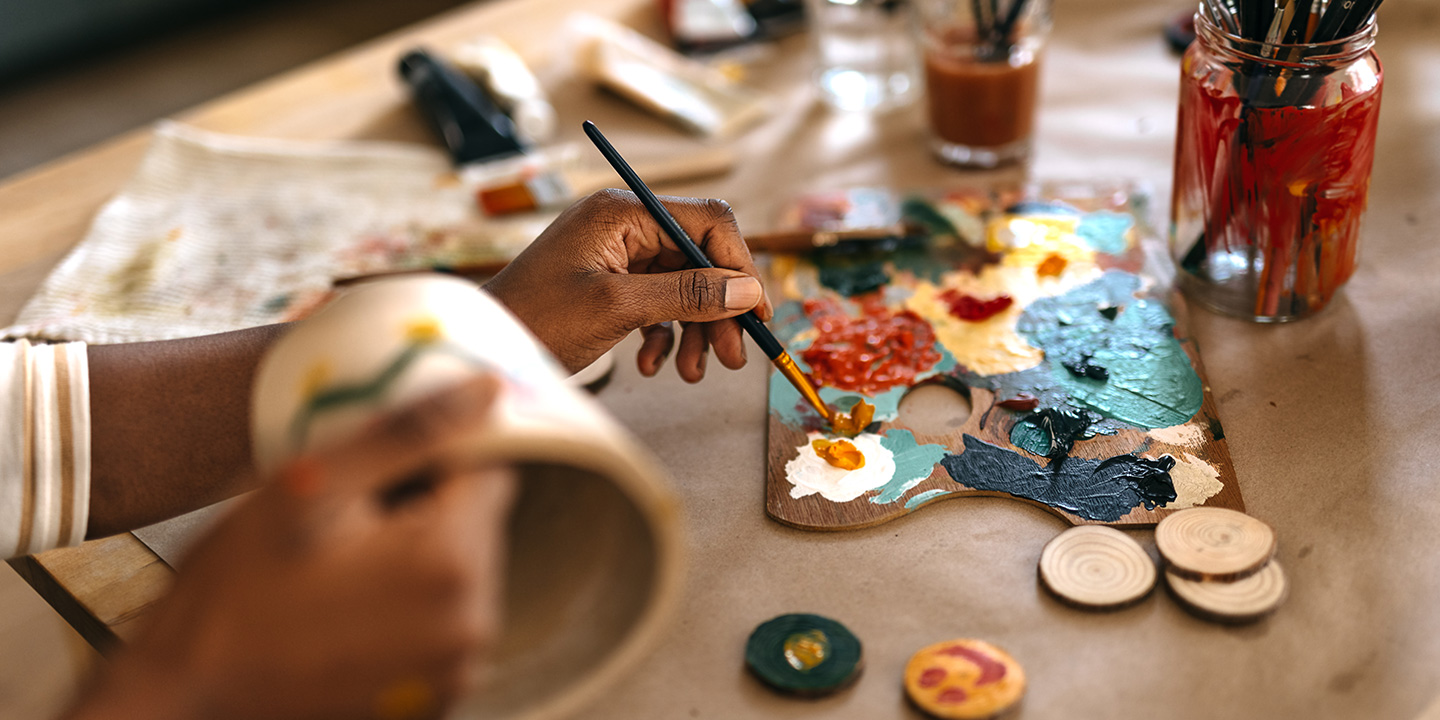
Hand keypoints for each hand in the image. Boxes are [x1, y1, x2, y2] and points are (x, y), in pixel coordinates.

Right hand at [65, 376, 514, 719]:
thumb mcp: (311, 486)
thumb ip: (409, 434)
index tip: (382, 472)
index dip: (437, 460)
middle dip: (424, 514)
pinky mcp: (434, 701)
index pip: (490, 473)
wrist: (185, 699)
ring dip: (415, 563)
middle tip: (345, 527)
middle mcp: (471, 625)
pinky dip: (409, 611)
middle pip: (479, 527)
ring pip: (462, 576)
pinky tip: (347, 614)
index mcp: (450, 564)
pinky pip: (442, 626)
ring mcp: (454, 672)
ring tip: (338, 575)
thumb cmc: (233, 592)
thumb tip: (486, 392)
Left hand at [484, 189, 772, 381]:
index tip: (756, 312)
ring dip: (696, 330)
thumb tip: (746, 291)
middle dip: (718, 309)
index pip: (707, 222)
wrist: (486, 347)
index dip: (738, 266)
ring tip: (692, 372)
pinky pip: (659, 303)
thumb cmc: (537, 319)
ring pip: (683, 286)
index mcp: (623, 212)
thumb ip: (687, 295)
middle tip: (733, 357)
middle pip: (699, 258)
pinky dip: (665, 334)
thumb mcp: (619, 307)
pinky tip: (652, 362)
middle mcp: (624, 224)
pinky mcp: (611, 282)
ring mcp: (617, 253)